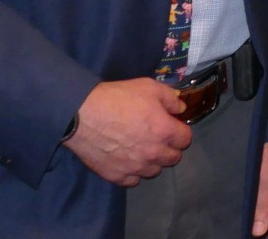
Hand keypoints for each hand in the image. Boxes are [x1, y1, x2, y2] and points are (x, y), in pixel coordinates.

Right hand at [63, 78, 189, 186]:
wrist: (83, 114)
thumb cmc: (118, 98)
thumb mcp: (149, 87)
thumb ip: (170, 99)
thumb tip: (180, 109)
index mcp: (164, 131)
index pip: (185, 139)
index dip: (180, 131)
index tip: (171, 126)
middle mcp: (153, 154)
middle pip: (173, 158)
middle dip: (169, 147)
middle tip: (158, 138)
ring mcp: (134, 167)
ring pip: (153, 171)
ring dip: (152, 161)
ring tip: (142, 149)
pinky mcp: (116, 176)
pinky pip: (133, 180)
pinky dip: (133, 172)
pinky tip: (127, 160)